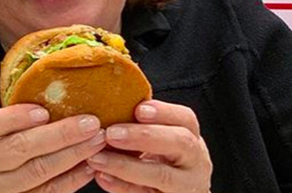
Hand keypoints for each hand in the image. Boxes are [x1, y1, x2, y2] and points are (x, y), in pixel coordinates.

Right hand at [0, 104, 105, 191]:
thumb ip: (1, 125)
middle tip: (89, 122)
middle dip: (59, 134)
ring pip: (36, 172)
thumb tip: (51, 102)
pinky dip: (69, 180)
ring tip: (95, 141)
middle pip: (18, 149)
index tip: (43, 111)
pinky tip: (86, 167)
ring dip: (71, 155)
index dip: (14, 117)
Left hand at [87, 100, 212, 192]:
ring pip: (162, 175)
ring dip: (126, 166)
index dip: (164, 112)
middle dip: (145, 136)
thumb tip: (103, 107)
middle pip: (180, 143)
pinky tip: (103, 178)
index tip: (139, 109)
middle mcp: (195, 161)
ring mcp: (187, 185)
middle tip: (112, 133)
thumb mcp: (158, 141)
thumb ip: (140, 126)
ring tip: (97, 158)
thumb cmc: (160, 161)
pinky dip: (122, 187)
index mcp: (190, 137)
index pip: (186, 119)